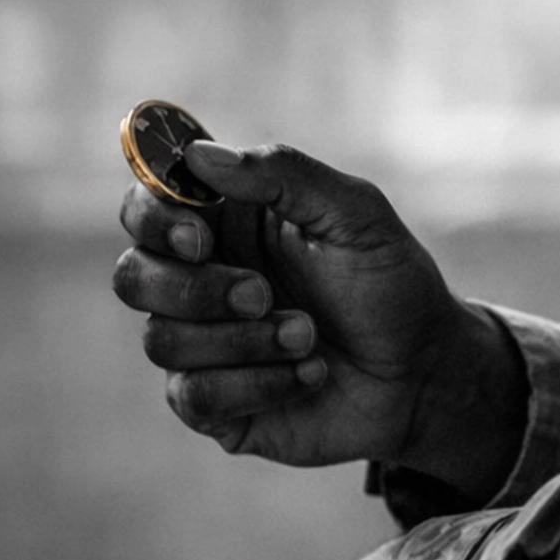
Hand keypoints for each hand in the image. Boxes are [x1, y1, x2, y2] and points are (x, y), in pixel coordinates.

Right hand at [113, 138, 526, 490]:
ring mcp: (203, 345)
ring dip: (242, 340)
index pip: (146, 204)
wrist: (425, 372)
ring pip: (161, 340)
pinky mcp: (215, 404)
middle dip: (196, 289)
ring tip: (308, 337)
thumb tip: (200, 154)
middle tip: (263, 294)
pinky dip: (257, 383)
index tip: (200, 235)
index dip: (155, 217)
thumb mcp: (355, 214)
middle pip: (134, 276)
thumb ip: (283, 174)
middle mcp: (202, 279)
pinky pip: (194, 396)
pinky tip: (309, 374)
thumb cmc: (391, 284)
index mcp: (225, 222)